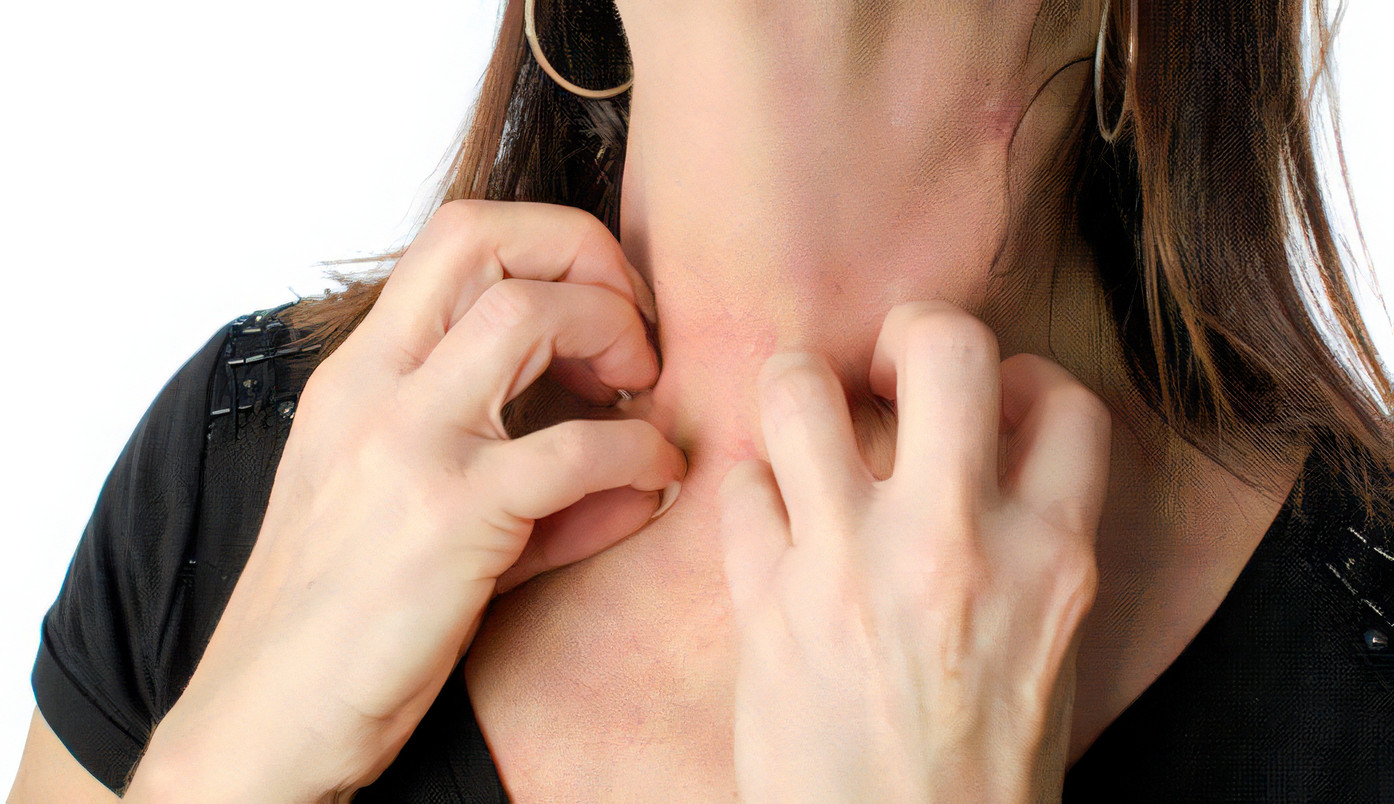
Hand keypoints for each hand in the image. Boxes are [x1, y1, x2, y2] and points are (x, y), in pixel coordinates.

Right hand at [124, 200, 686, 802]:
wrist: (265, 719)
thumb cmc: (343, 616)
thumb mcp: (415, 511)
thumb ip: (524, 470)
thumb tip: (641, 464)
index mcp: (359, 373)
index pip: (456, 236)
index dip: (553, 243)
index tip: (606, 303)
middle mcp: (373, 387)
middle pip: (486, 239)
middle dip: (589, 258)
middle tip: (635, 332)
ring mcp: (406, 445)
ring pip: (528, 315)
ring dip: (613, 335)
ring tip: (641, 393)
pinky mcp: (448, 520)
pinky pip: (576, 449)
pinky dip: (640, 452)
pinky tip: (657, 479)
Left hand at [716, 300, 1110, 802]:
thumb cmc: (980, 768)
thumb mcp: (1048, 647)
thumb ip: (1029, 541)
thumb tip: (988, 445)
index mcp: (1051, 560)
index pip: (1063, 402)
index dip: (1024, 378)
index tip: (990, 402)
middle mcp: (956, 544)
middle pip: (943, 345)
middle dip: (911, 329)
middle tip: (887, 368)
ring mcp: (851, 565)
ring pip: (799, 389)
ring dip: (796, 386)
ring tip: (802, 419)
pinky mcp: (768, 603)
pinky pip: (738, 487)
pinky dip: (749, 489)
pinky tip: (769, 520)